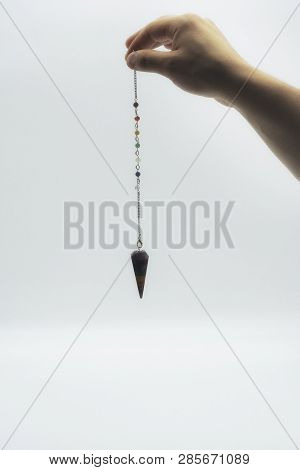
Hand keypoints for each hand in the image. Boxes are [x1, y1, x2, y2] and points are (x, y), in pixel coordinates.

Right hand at [125, 14, 248, 101]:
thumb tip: (131, 59)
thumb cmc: (204, 73)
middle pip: (164, 29)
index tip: (127, 57)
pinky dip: (173, 51)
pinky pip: (186, 44)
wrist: (236, 82)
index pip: (153, 29)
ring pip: (176, 37)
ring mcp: (205, 33)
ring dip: (159, 46)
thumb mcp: (170, 67)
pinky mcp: (211, 46)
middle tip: (131, 50)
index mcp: (183, 22)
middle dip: (146, 41)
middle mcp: (195, 22)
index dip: (137, 42)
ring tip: (148, 55)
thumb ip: (148, 61)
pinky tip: (170, 59)